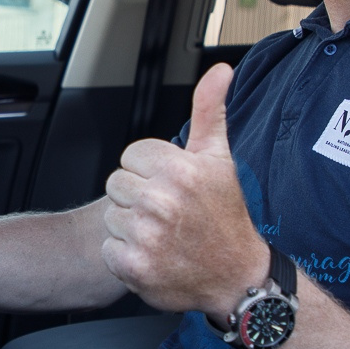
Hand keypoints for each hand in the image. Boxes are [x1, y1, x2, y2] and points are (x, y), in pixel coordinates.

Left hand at [100, 63, 269, 316]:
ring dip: (131, 227)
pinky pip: (109, 249)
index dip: (150, 171)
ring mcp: (146, 237)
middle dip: (138, 197)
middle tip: (169, 213)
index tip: (173, 187)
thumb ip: (211, 111)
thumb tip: (220, 70)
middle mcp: (160, 202)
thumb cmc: (229, 217)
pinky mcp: (134, 267)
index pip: (132, 156)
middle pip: (117, 184)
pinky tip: (155, 256)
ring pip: (112, 216)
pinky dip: (126, 256)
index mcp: (178, 170)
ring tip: (164, 235)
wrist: (240, 278)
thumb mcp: (221, 159)